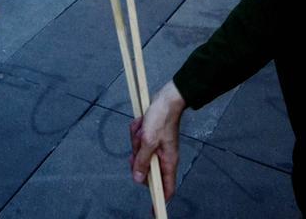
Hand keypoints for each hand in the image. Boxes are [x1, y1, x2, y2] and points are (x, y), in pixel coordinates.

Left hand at [130, 81, 185, 200]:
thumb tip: (138, 179)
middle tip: (139, 143)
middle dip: (138, 155)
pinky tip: (141, 122)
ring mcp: (156, 146)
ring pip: (139, 152)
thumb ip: (142, 161)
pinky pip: (138, 139)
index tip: (152, 211)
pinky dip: (137, 130)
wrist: (165, 98)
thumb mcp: (148, 141)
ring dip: (137, 138)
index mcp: (168, 162)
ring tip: (142, 127)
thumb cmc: (161, 118)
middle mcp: (163, 157)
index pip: (166, 189)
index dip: (159, 200)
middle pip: (145, 168)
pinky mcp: (150, 136)